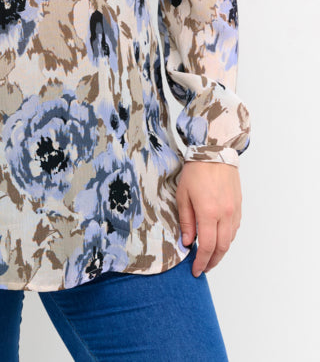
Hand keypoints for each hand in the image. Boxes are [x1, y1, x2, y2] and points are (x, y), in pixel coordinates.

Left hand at [176, 160, 241, 277]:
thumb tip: (187, 242)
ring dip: (221, 251)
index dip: (201, 262)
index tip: (196, 270)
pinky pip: (235, 228)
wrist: (214, 151)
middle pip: (221, 248)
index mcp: (208, 213)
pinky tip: (219, 239)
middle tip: (203, 268)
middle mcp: (224, 214)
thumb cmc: (195, 171)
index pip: (206, 247)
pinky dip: (227, 238)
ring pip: (230, 240)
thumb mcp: (183, 195)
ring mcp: (234, 211)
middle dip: (212, 261)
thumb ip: (185, 221)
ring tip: (209, 256)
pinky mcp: (239, 206)